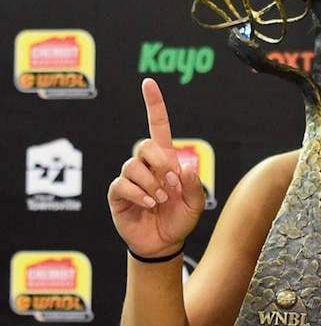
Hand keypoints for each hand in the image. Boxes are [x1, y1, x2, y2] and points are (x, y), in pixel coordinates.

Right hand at [107, 78, 205, 257]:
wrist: (164, 242)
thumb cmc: (180, 219)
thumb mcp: (196, 204)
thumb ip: (194, 186)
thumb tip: (185, 166)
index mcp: (166, 160)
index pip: (158, 126)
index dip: (154, 104)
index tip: (148, 83)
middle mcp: (146, 165)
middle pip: (145, 144)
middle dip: (160, 162)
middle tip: (172, 183)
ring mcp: (131, 178)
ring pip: (133, 165)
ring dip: (152, 184)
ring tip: (161, 200)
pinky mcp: (118, 193)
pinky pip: (123, 184)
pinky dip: (140, 194)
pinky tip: (150, 205)